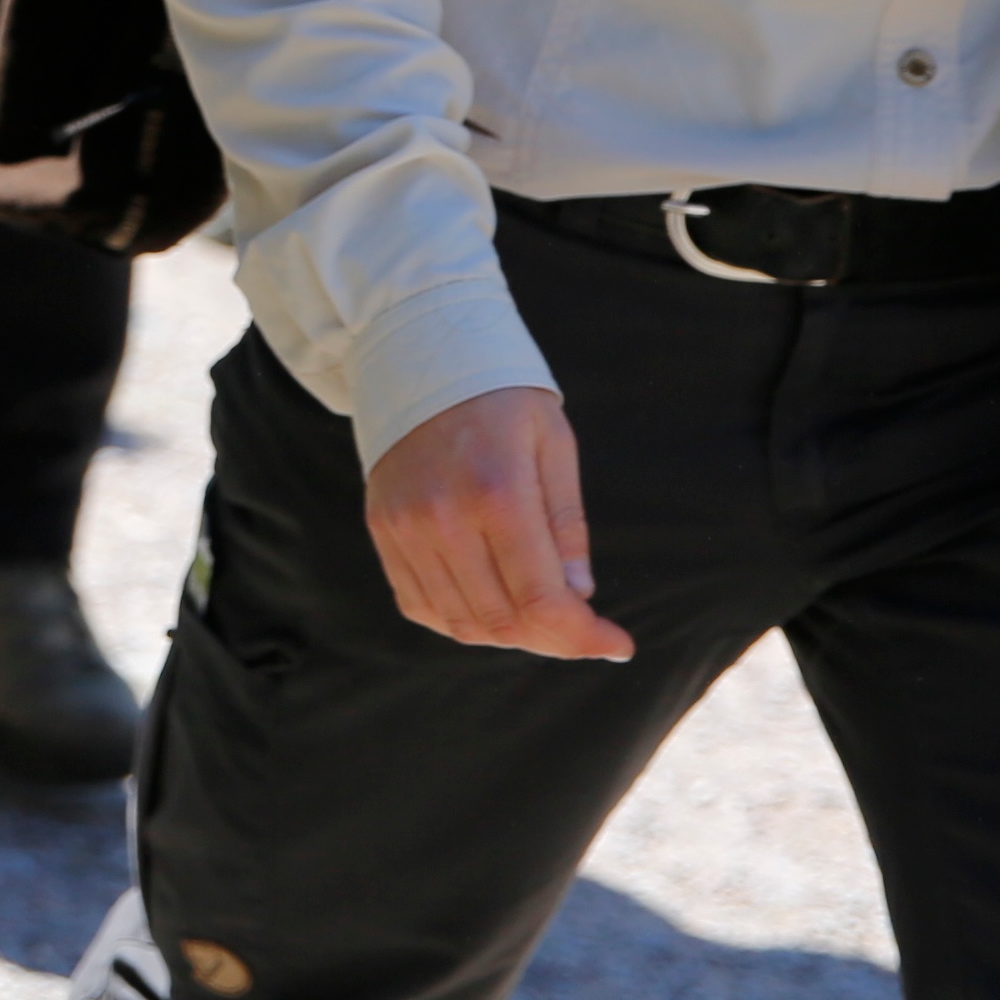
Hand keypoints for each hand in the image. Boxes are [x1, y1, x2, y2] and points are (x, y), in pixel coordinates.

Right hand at [365, 385, 632, 660]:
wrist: (419, 356)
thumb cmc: (501, 399)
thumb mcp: (554, 444)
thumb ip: (566, 524)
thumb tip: (580, 596)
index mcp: (497, 491)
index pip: (542, 599)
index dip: (584, 636)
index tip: (617, 643)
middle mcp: (442, 517)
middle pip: (503, 621)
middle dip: (554, 640)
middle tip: (584, 631)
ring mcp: (404, 528)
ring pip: (462, 624)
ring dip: (510, 635)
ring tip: (541, 616)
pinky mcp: (382, 532)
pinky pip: (421, 606)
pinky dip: (462, 622)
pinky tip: (492, 603)